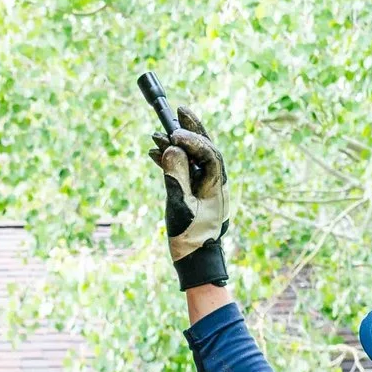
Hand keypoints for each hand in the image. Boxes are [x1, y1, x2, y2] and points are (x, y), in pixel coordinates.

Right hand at [146, 103, 229, 288]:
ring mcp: (205, 186)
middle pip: (205, 147)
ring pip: (193, 157)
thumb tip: (172, 149)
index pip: (208, 153)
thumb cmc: (191, 237)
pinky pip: (185, 169)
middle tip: (179, 111)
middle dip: (192, 129)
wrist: (196, 260)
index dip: (192, 140)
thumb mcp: (180, 206)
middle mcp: (214, 181)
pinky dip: (171, 160)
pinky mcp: (195, 192)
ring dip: (177, 144)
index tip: (173, 135)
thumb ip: (176, 176)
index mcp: (216, 184)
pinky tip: (155, 153)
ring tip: (159, 132)